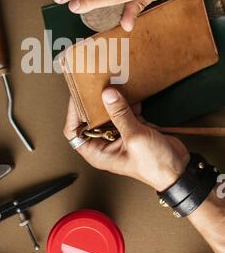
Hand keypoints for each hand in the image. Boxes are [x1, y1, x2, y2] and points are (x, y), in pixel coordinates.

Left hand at [64, 88, 189, 190]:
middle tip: (93, 83)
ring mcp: (120, 134)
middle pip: (91, 118)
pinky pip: (125, 110)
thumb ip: (121, 114)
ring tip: (109, 81)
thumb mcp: (135, 138)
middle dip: (93, 101)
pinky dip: (127, 100)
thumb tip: (107, 94)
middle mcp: (105, 143)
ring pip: (108, 112)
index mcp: (98, 152)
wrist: (179, 171)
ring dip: (111, 98)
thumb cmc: (155, 167)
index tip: (78, 96)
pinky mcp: (133, 127)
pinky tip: (128, 87)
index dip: (73, 114)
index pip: (74, 131)